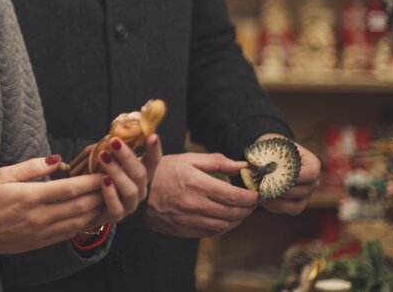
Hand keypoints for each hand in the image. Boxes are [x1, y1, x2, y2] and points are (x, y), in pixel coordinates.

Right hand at [0, 154, 105, 257]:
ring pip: (78, 221)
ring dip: (95, 209)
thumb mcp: (3, 175)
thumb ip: (32, 167)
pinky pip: (69, 233)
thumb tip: (57, 159)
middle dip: (99, 194)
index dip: (90, 181)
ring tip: (105, 197)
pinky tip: (89, 213)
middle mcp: (39, 216)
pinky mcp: (41, 242)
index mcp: (30, 197)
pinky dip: (83, 223)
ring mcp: (42, 232)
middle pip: (79, 206)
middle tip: (112, 182)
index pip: (69, 189)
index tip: (104, 172)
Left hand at [82, 133, 161, 230]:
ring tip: (103, 157)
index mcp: (142, 174)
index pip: (153, 161)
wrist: (90, 206)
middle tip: (115, 142)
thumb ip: (114, 150)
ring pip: (130, 190)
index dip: (154, 149)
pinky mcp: (117, 215)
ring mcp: (130, 204)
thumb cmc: (101, 178)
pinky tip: (103, 181)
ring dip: (117, 172)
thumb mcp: (110, 162)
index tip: (152, 136)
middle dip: (128, 157)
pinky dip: (110, 193)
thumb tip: (115, 129)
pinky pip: (116, 206)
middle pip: (141, 173)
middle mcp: (140, 189)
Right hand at [143, 151, 258, 237]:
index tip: (257, 193)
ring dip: (238, 219)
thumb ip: (217, 161)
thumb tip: (242, 165)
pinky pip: (212, 233)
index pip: (234, 196)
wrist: (135, 192)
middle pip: (233, 212)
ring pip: (225, 225)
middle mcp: (195, 205)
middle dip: (248, 208)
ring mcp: (189, 220)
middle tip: (253, 201)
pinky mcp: (184, 230)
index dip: (250, 196)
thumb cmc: (161, 171)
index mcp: (197, 184)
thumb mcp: (187, 159)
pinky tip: (226, 219)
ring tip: (242, 210)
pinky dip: (224, 227)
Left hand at [256, 134, 320, 214]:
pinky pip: (288, 210)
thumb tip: (260, 166)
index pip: (311, 173)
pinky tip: (262, 198)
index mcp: (312, 164)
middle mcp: (313, 182)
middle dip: (281, 189)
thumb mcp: (269, 146)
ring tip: (260, 191)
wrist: (269, 158)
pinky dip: (274, 205)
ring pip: (295, 204)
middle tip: (262, 184)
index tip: (275, 174)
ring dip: (276, 198)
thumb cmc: (272, 150)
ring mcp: (307, 195)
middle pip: (302, 191)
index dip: (294, 176)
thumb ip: (267, 153)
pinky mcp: (298, 205)